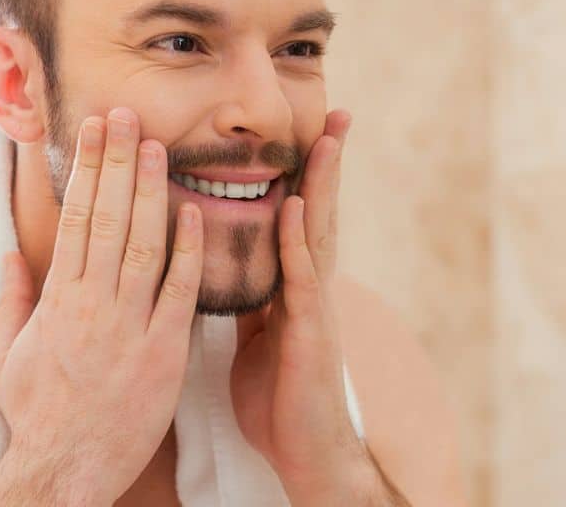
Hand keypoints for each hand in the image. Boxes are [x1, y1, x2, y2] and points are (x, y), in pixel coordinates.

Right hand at [0, 108, 202, 506]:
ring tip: (157, 146)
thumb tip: (11, 255)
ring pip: (142, 245)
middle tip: (127, 115)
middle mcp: (90, 304)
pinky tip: (195, 213)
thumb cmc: (35, 415)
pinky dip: (188, 252)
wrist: (63, 470)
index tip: (94, 130)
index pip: (74, 218)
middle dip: (116, 162)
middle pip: (107, 219)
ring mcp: (127, 328)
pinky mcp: (162, 354)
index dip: (87, 169)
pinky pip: (179, 294)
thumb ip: (11, 301)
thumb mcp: (3, 357)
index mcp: (56, 299)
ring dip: (151, 192)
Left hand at [231, 111, 406, 505]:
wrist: (304, 452)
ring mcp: (314, 306)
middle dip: (326, 163)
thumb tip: (228, 272)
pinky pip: (300, 278)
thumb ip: (249, 302)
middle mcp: (309, 287)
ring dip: (322, 184)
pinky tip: (295, 206)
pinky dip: (298, 240)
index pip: (299, 219)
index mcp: (293, 288)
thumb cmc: (279, 399)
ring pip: (318, 233)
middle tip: (337, 113)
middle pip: (318, 212)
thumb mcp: (255, 341)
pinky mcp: (309, 331)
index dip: (304, 176)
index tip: (308, 131)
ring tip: (326, 137)